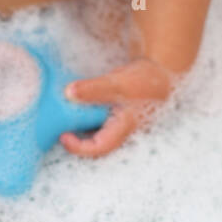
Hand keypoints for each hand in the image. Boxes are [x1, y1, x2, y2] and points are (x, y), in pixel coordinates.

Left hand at [60, 57, 176, 157]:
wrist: (162, 73)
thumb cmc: (146, 80)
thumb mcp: (117, 83)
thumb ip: (94, 89)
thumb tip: (69, 93)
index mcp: (123, 128)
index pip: (98, 148)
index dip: (78, 147)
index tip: (63, 135)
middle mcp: (120, 130)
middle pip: (94, 143)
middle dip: (75, 137)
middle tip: (58, 125)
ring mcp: (118, 123)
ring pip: (94, 132)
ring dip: (79, 126)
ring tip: (63, 115)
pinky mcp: (115, 114)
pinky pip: (97, 120)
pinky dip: (85, 115)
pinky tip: (76, 104)